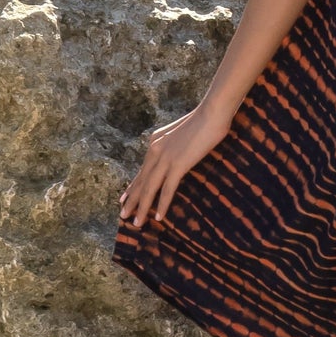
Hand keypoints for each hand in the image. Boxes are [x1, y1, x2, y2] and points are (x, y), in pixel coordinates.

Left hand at [118, 103, 233, 228]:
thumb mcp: (184, 132)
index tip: (124, 198)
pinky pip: (167, 189)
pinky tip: (159, 216)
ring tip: (136, 223)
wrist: (213, 112)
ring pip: (150, 188)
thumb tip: (177, 154)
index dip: (133, 186)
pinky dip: (162, 204)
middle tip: (123, 215)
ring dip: (142, 208)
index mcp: (155, 141)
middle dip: (132, 200)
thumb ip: (176, 144)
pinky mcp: (178, 164)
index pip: (142, 169)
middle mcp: (155, 150)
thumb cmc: (205, 119)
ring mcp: (165, 158)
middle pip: (142, 181)